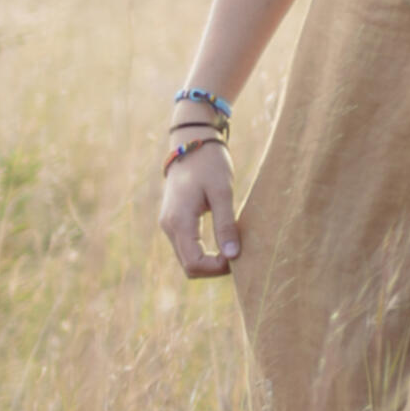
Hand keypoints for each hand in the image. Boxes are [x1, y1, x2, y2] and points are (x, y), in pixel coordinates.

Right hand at [158, 134, 239, 279]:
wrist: (192, 143)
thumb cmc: (209, 163)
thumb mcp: (222, 192)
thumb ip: (225, 224)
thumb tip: (232, 256)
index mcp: (179, 221)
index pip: (194, 263)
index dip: (217, 268)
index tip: (239, 256)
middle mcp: (169, 227)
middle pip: (189, 266)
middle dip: (214, 268)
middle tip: (240, 255)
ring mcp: (169, 225)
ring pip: (187, 259)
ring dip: (210, 261)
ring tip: (234, 248)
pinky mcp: (174, 222)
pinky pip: (188, 248)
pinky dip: (204, 252)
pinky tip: (224, 242)